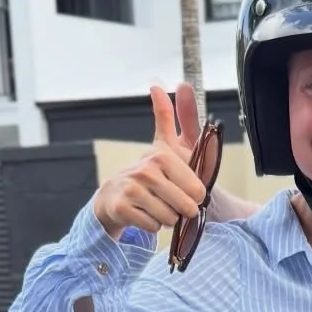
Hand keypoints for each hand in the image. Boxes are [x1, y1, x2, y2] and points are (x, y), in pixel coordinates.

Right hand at [92, 83, 205, 238]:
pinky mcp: (122, 208)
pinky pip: (152, 227)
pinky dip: (152, 227)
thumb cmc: (151, 174)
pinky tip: (144, 214)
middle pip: (185, 206)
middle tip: (173, 203)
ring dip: (167, 219)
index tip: (190, 192)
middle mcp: (145, 169)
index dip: (197, 196)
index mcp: (162, 155)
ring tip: (157, 206)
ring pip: (169, 218)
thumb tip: (177, 84)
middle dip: (183, 210)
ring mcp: (132, 188)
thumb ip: (178, 118)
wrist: (114, 197)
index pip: (197, 189)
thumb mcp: (167, 145)